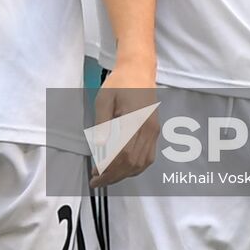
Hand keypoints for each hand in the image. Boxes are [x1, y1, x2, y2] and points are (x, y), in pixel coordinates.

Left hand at [89, 60, 158, 187]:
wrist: (139, 69)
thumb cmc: (120, 82)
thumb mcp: (104, 99)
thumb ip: (102, 123)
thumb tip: (99, 146)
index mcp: (135, 121)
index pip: (123, 154)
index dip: (109, 169)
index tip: (94, 175)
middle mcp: (148, 129)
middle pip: (133, 163)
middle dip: (114, 176)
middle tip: (97, 181)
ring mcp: (154, 131)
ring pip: (142, 163)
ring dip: (125, 174)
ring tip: (107, 177)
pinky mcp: (154, 131)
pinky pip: (148, 156)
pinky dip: (135, 167)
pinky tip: (122, 169)